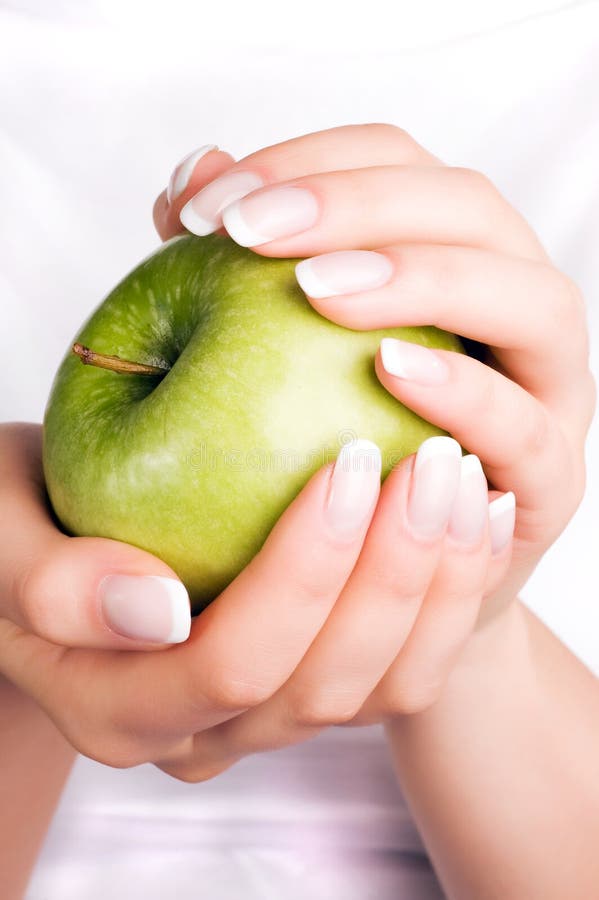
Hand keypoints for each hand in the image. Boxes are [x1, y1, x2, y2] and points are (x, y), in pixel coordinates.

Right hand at [0, 422, 511, 781]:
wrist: (51, 548)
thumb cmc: (18, 528)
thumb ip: (47, 586)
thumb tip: (156, 611)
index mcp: (120, 708)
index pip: (230, 662)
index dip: (301, 574)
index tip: (346, 461)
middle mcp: (201, 732)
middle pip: (322, 687)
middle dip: (394, 578)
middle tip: (435, 462)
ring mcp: (264, 716)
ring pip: (379, 691)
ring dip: (437, 591)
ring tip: (468, 486)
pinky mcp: (312, 681)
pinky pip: (401, 667)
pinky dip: (449, 599)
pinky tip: (473, 517)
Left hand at [156, 124, 593, 624]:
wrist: (380, 579)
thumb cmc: (319, 455)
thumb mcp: (268, 353)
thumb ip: (238, 265)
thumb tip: (190, 184)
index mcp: (446, 255)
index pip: (398, 161)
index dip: (308, 160)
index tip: (207, 206)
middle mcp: (510, 303)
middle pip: (469, 208)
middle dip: (357, 204)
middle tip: (248, 233)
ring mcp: (546, 387)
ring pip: (533, 299)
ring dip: (424, 280)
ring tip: (317, 293)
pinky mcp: (551, 476)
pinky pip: (529, 427)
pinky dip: (468, 394)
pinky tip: (388, 372)